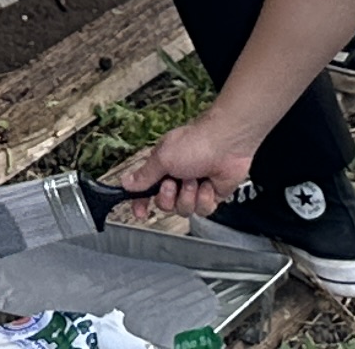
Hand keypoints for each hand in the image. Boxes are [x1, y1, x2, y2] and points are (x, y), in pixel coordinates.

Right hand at [115, 107, 258, 216]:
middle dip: (169, 197)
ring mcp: (195, 187)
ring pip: (184, 210)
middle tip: (173, 184)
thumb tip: (126, 182)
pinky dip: (205, 198)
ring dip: (189, 196)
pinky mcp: (211, 195)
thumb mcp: (163, 158)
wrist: (227, 144)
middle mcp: (177, 178)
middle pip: (165, 204)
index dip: (141, 202)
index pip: (146, 190)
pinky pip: (203, 210)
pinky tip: (208, 184)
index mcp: (163, 166)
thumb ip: (144, 175)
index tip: (139, 212)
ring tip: (195, 180)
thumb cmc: (196, 142)